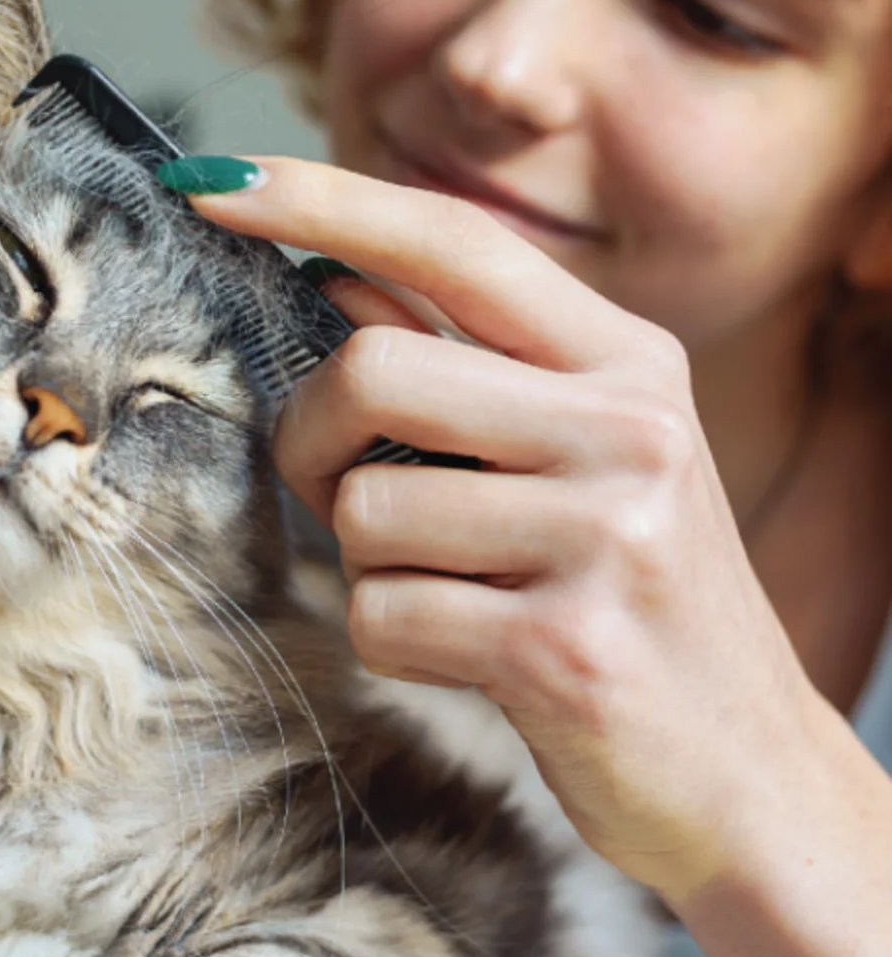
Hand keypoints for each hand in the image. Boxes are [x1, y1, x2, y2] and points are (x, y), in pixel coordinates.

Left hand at [181, 156, 891, 956]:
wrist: (745, 774)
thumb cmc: (632, 606)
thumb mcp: (583, 460)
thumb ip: (470, 367)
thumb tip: (335, 272)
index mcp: (630, 363)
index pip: (456, 242)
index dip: (322, 202)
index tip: (211, 182)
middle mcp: (631, 429)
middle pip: (369, 373)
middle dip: (312, 443)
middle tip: (343, 493)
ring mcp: (607, 536)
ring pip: (364, 510)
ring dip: (370, 566)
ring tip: (456, 594)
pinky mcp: (565, 646)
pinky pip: (384, 616)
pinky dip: (395, 644)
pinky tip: (472, 659)